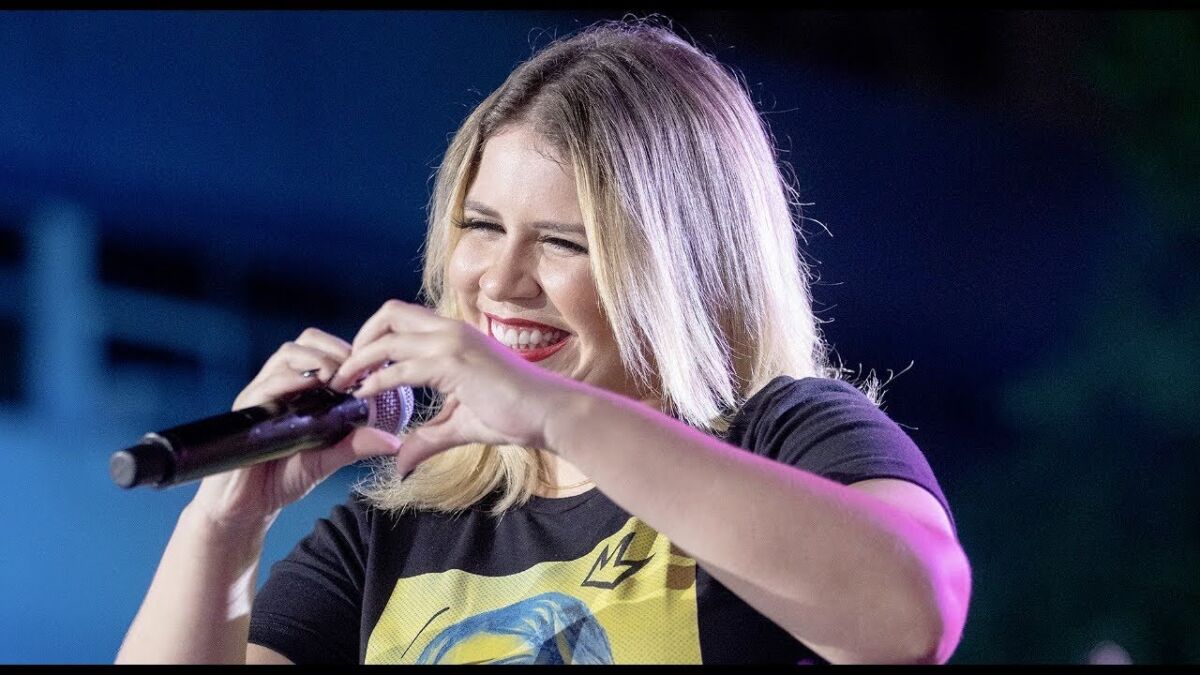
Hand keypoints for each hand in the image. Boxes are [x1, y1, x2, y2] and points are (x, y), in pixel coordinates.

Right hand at [188, 328, 403, 530]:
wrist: (247, 506)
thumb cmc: (284, 477)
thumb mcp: (328, 458)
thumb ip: (356, 445)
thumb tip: (393, 441)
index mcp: (300, 389)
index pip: (321, 350)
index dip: (346, 352)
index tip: (369, 368)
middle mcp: (279, 384)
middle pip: (305, 343)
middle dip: (334, 350)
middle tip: (354, 372)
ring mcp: (261, 394)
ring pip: (287, 355)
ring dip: (316, 360)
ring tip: (336, 379)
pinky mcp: (246, 411)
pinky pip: (266, 385)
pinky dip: (290, 381)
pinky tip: (309, 390)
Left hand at [328, 300, 579, 475]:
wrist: (549, 414)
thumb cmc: (515, 415)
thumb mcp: (461, 425)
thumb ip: (428, 438)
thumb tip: (400, 462)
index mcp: (454, 336)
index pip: (402, 320)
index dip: (373, 338)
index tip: (356, 368)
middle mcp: (451, 330)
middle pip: (388, 314)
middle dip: (360, 339)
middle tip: (343, 370)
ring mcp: (453, 343)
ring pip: (388, 335)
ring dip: (359, 358)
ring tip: (342, 382)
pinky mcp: (454, 363)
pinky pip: (401, 367)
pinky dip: (377, 380)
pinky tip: (364, 395)